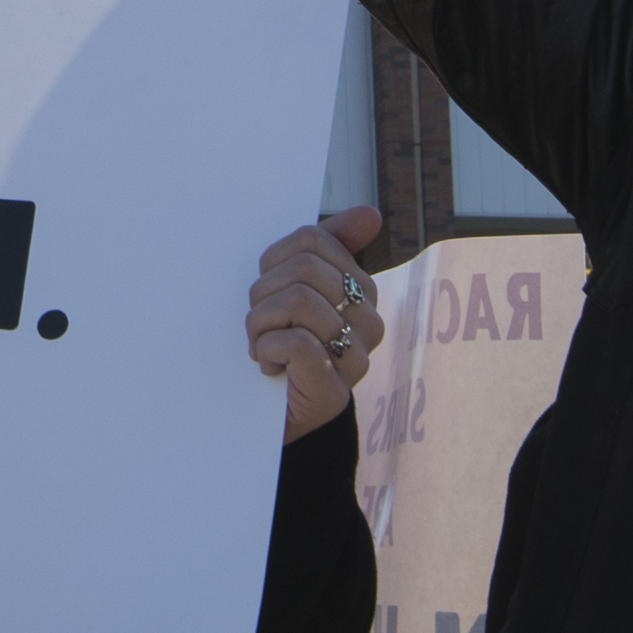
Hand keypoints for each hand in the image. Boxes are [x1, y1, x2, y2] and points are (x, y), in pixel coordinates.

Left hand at [249, 208, 387, 438]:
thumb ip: (330, 248)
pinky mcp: (335, 387)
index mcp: (363, 289)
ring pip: (299, 301)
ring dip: (260, 324)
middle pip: (304, 269)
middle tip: (259, 325)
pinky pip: (298, 342)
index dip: (274, 262)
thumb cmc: (285, 348)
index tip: (269, 291)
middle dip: (263, 294)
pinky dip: (267, 349)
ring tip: (262, 346)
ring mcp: (357, 356)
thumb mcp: (299, 291)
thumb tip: (372, 214)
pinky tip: (268, 365)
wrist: (279, 418)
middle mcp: (370, 321)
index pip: (312, 241)